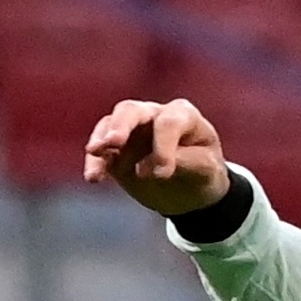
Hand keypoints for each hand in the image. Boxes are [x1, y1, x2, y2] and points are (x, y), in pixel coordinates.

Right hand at [81, 98, 231, 215]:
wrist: (191, 189)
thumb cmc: (203, 172)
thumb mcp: (207, 169)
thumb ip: (186, 163)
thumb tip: (152, 167)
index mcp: (183, 115)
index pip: (168, 123)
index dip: (163, 146)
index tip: (162, 173)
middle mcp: (154, 114)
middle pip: (132, 111)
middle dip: (121, 125)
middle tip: (112, 142)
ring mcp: (131, 128)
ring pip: (109, 126)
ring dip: (100, 142)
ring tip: (95, 156)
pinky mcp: (115, 147)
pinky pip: (100, 149)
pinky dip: (95, 162)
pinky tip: (93, 176)